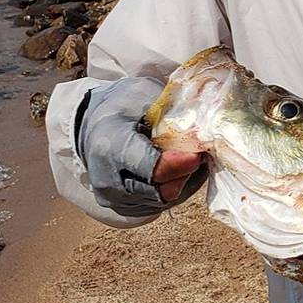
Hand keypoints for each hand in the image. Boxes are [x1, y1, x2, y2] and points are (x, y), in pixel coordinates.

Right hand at [78, 77, 205, 216]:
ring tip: (190, 158)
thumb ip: (175, 110)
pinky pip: (159, 205)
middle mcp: (108, 179)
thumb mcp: (146, 95)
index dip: (181, 164)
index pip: (152, 168)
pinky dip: (175, 189)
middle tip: (201, 152)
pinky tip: (180, 170)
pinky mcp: (125, 208)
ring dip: (184, 181)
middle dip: (187, 172)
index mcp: (111, 146)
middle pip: (162, 190)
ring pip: (164, 200)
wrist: (93, 124)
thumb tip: (208, 124)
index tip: (199, 152)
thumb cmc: (123, 106)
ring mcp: (115, 198)